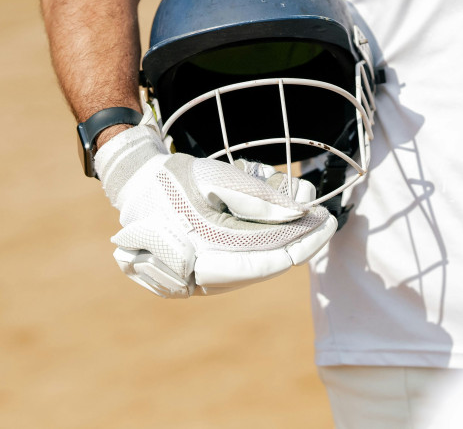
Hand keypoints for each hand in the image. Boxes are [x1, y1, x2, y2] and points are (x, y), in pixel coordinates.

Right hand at [94, 115, 336, 297]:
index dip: (301, 244)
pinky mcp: (197, 278)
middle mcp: (195, 281)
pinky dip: (262, 246)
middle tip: (322, 214)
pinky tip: (278, 224)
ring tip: (302, 212)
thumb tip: (299, 215)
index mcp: (195, 258)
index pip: (264, 262)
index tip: (328, 223)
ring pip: (254, 269)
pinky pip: (241, 266)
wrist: (134, 186)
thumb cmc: (174, 179)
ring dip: (281, 243)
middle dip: (296, 240)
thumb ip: (258, 198)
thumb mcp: (216, 178)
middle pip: (263, 267)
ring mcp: (194, 284)